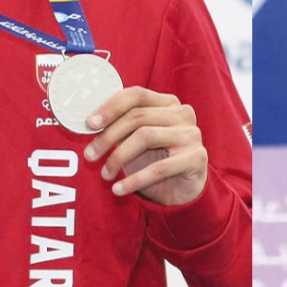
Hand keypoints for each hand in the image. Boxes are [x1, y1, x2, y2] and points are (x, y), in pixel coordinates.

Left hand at [82, 87, 207, 206]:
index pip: (136, 95)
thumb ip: (120, 127)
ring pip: (145, 137)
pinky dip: (134, 180)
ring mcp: (192, 134)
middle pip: (137, 117)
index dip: (110, 107)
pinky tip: (119, 189)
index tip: (89, 123)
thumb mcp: (135, 141)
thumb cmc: (156, 161)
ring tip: (105, 174)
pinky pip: (159, 168)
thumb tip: (90, 123)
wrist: (182, 190)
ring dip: (119, 157)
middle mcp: (182, 114)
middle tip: (90, 155)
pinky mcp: (197, 158)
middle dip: (108, 137)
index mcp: (167, 103)